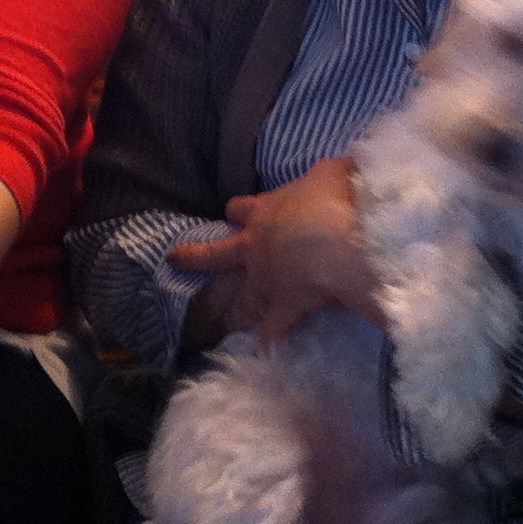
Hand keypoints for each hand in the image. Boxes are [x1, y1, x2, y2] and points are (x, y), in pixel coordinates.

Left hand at [169, 156, 382, 343]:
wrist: (346, 236)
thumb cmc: (337, 198)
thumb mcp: (334, 174)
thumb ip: (333, 172)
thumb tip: (343, 167)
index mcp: (265, 212)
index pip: (241, 209)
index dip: (240, 212)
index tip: (234, 213)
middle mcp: (257, 246)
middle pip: (219, 253)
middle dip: (198, 256)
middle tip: (176, 259)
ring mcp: (267, 279)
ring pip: (243, 298)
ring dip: (235, 310)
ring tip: (225, 322)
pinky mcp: (285, 306)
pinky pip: (274, 330)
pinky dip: (269, 344)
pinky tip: (261, 357)